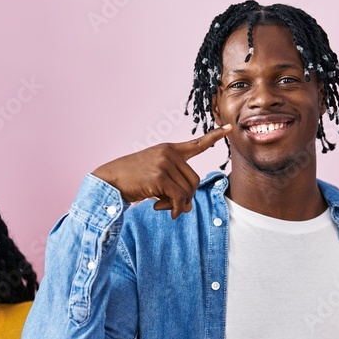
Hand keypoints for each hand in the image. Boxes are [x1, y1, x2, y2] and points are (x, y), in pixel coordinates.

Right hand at [91, 124, 231, 219]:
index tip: (229, 129)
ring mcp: (164, 163)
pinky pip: (179, 197)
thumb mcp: (156, 181)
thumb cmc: (132, 181)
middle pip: (194, 180)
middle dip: (186, 196)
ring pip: (188, 190)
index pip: (196, 144)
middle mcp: (168, 153)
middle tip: (171, 204)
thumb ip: (175, 190)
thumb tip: (186, 207)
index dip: (214, 137)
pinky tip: (160, 209)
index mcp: (169, 150)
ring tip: (161, 205)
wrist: (109, 180)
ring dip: (178, 204)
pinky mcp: (159, 176)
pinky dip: (174, 208)